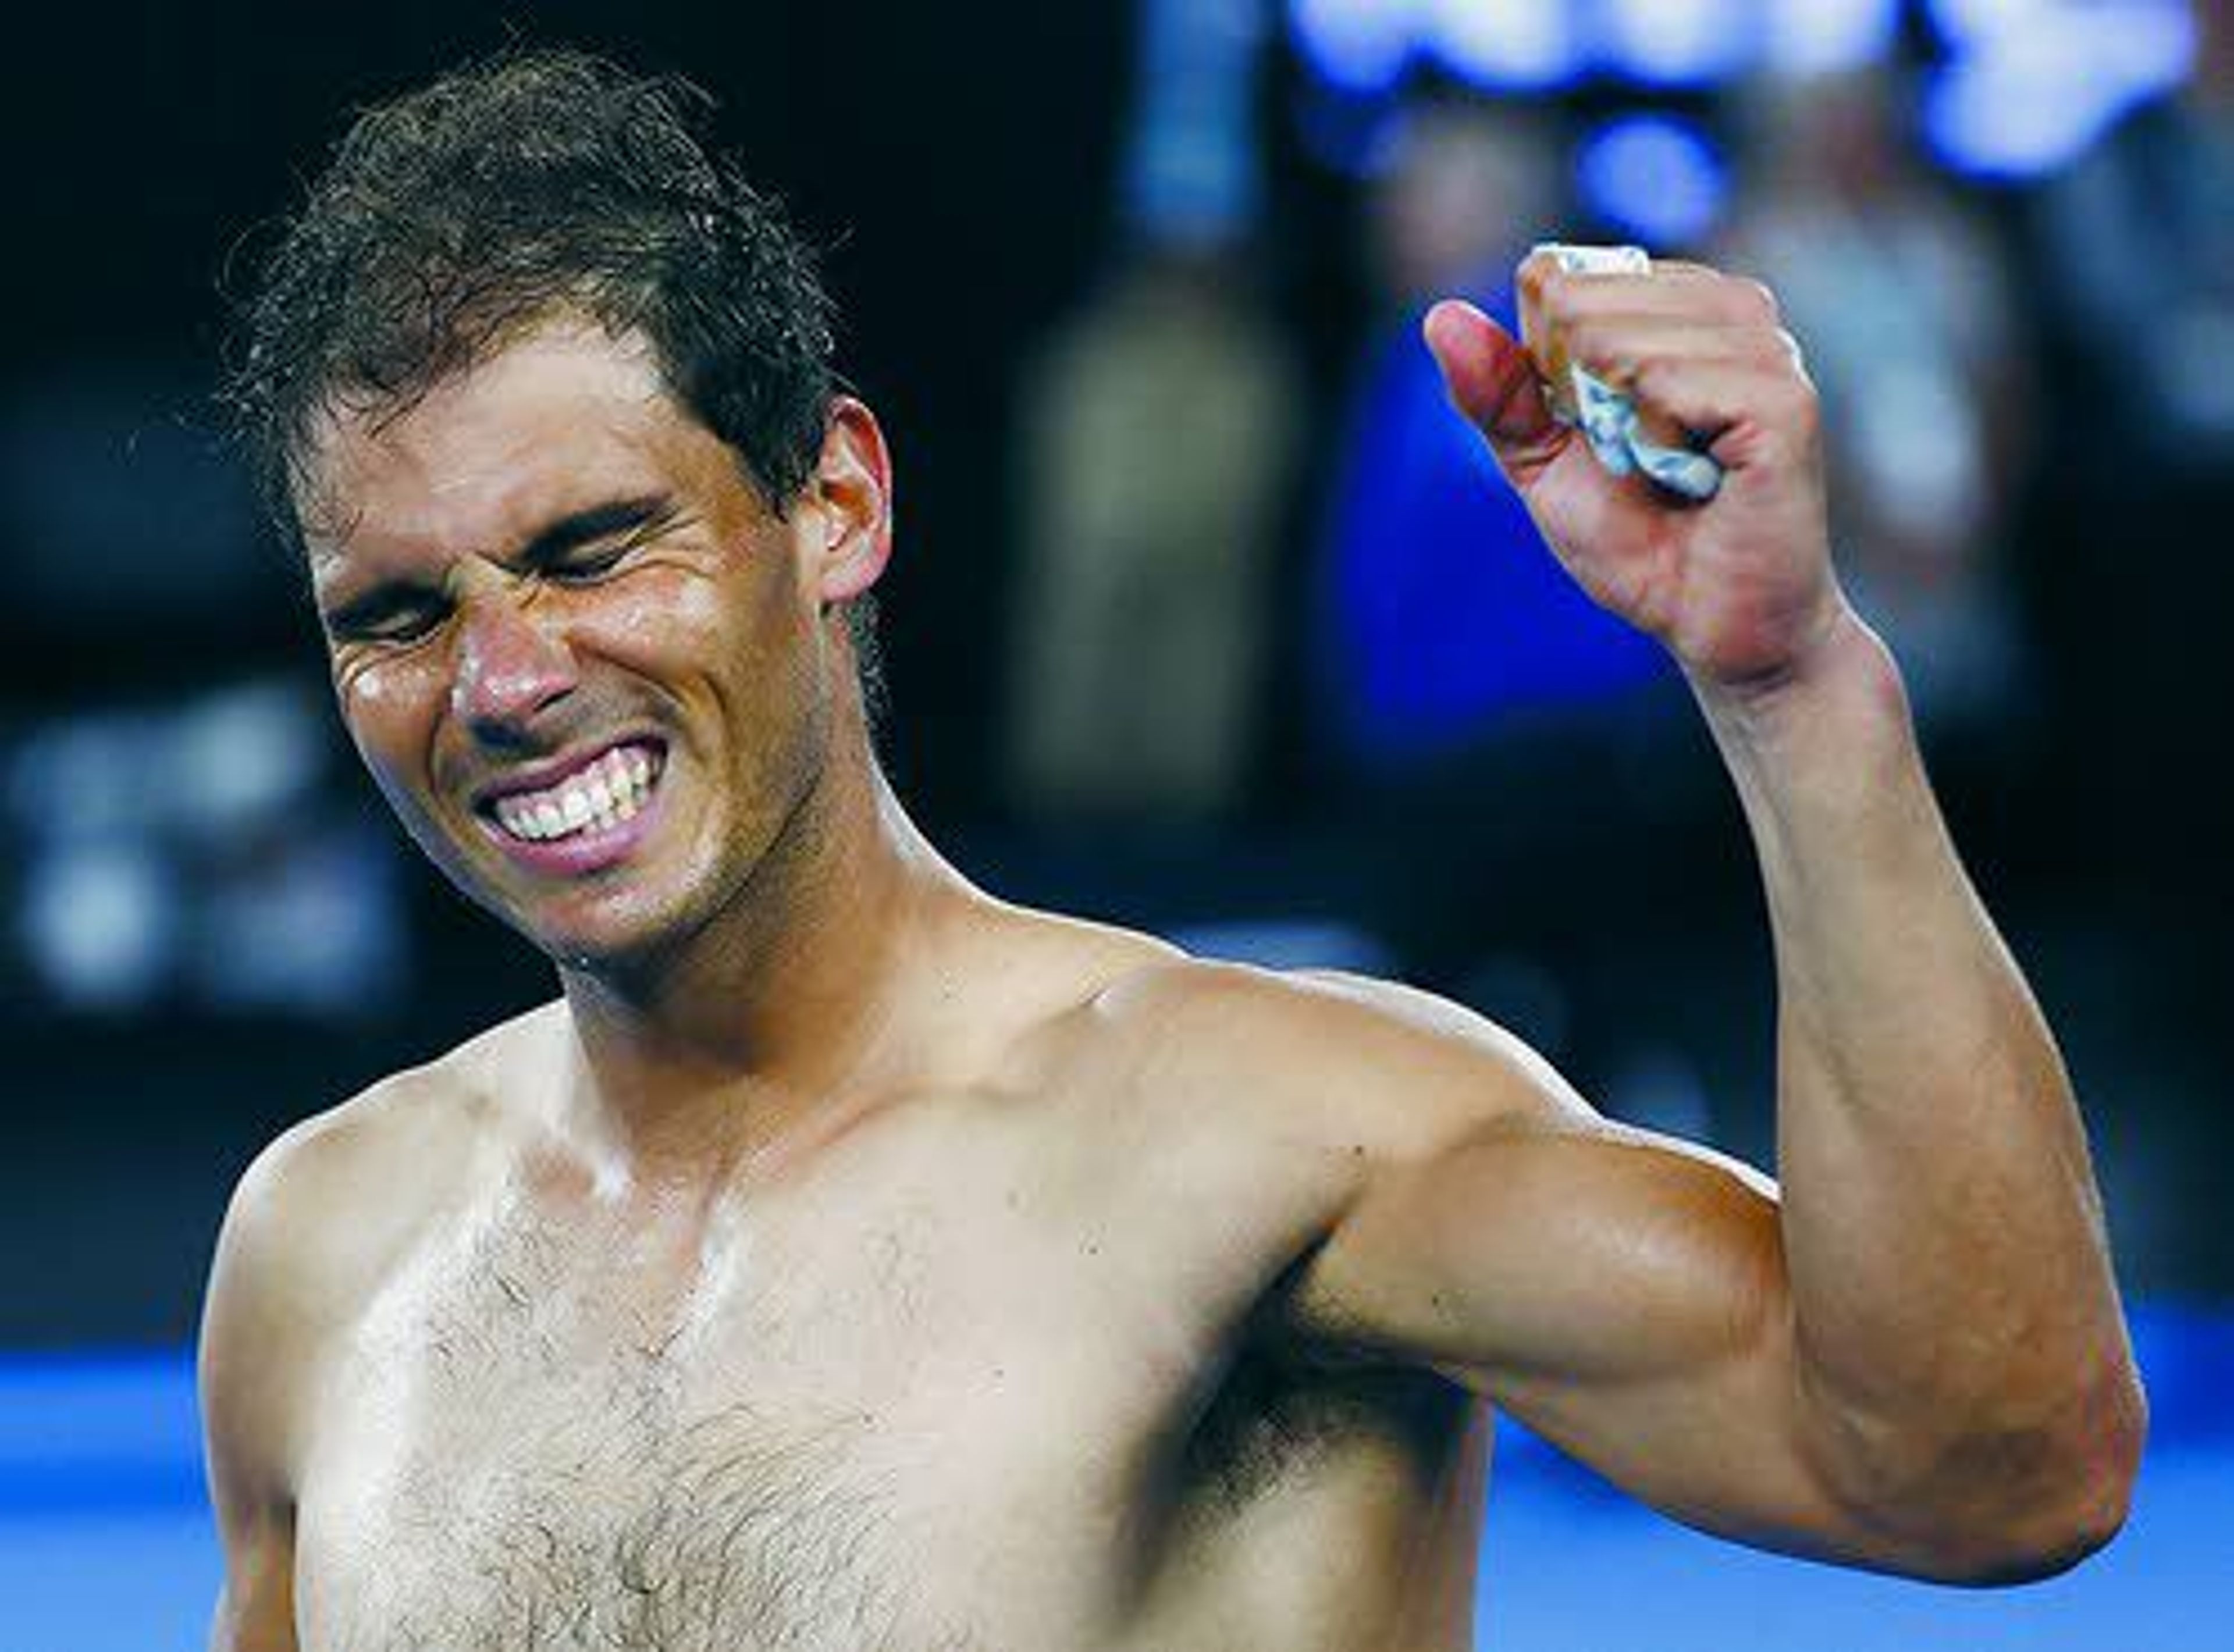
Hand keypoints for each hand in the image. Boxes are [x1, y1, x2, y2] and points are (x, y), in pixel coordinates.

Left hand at [1424, 254, 1851, 691]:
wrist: (1713, 625)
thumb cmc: (1640, 541)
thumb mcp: (1544, 463)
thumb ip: (1498, 394)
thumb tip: (1439, 315)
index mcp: (1677, 305)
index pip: (1559, 280)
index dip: (1548, 366)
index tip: (1598, 428)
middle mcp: (1731, 308)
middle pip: (1585, 305)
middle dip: (1582, 400)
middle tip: (1638, 460)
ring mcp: (1768, 348)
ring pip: (1626, 342)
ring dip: (1621, 429)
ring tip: (1671, 470)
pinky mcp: (1785, 399)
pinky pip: (1672, 385)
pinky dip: (1657, 442)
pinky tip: (1695, 476)